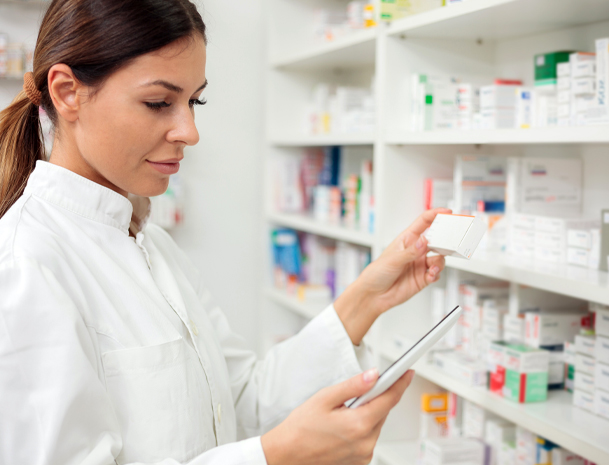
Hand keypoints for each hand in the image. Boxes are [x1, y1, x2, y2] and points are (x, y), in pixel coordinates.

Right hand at [261, 368, 414, 464]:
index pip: (388, 399)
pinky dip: (361, 428)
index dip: (400, 383)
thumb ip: (353, 386)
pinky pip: (368, 438)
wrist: (286, 455)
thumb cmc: (300, 428)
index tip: (407, 372)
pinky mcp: (359, 462)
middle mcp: (365, 443)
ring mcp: (363, 455)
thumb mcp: (325, 398)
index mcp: (359, 424)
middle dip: (374, 399)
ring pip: (375, 425)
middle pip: (382, 412)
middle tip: (355, 394)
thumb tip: (374, 375)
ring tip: (340, 414)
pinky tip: (342, 427)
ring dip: (366, 414)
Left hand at [335, 208, 450, 344]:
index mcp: (407, 239)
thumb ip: (411, 251)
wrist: (374, 295)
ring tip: (433, 267)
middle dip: (445, 240)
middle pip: (437, 240)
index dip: (435, 215)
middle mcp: (416, 250)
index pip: (424, 223)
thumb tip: (424, 241)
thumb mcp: (393, 259)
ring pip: (439, 258)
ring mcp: (420, 264)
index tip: (447, 212)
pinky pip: (437, 273)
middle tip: (449, 243)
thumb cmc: (377, 273)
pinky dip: (437, 274)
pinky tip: (430, 275)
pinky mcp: (424, 278)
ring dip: (440, 261)